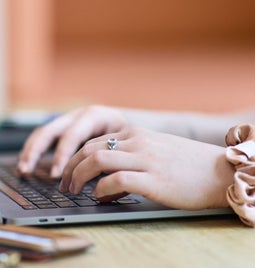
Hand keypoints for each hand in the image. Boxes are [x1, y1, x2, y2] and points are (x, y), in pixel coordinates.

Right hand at [18, 105, 128, 176]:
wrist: (131, 128)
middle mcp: (80, 116)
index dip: (63, 154)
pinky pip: (46, 136)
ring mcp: (71, 120)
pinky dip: (36, 149)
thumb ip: (112, 163)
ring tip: (24, 169)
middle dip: (38, 149)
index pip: (74, 134)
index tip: (56, 174)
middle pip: (53, 129)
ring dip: (32, 150)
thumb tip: (98, 188)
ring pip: (45, 131)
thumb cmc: (129, 139)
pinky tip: (29, 164)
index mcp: (96, 116)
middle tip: (28, 170)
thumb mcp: (124, 146)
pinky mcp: (67, 129)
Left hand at [60, 127, 233, 209]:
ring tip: (74, 191)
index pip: (94, 141)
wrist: (217, 169)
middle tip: (65, 185)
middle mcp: (137, 142)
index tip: (69, 173)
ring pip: (97, 160)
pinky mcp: (154, 179)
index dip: (75, 158)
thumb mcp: (154, 150)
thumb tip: (106, 178)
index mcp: (136, 134)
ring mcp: (145, 160)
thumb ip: (129, 157)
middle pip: (90, 150)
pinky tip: (100, 197)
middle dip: (70, 168)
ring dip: (79, 177)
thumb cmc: (185, 163)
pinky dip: (101, 189)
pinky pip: (116, 180)